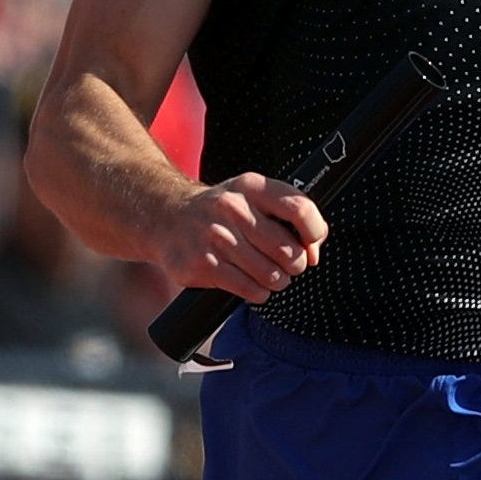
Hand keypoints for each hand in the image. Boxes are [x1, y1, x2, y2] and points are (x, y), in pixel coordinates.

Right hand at [162, 173, 325, 300]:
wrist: (165, 217)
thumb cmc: (220, 211)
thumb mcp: (253, 197)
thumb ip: (290, 216)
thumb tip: (313, 254)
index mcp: (252, 187)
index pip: (300, 210)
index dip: (314, 233)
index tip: (310, 245)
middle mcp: (233, 208)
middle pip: (288, 251)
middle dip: (294, 265)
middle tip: (284, 264)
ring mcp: (216, 237)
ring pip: (271, 275)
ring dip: (276, 281)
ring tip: (266, 274)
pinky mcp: (203, 265)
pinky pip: (250, 290)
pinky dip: (257, 292)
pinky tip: (249, 282)